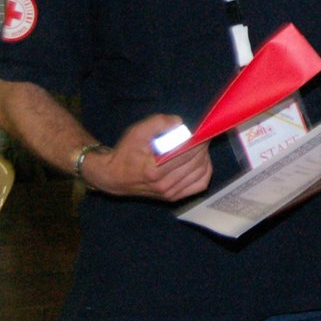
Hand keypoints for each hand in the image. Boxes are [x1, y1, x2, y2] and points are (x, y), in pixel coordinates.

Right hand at [88, 114, 212, 200]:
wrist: (114, 177)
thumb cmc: (126, 152)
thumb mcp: (137, 132)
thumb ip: (159, 123)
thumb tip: (181, 123)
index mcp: (154, 169)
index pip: (187, 152)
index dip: (199, 140)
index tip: (202, 131)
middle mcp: (164, 184)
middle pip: (196, 161)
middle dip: (203, 146)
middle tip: (202, 136)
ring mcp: (169, 193)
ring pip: (201, 172)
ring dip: (205, 157)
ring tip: (200, 147)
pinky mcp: (173, 197)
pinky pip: (200, 185)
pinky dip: (205, 171)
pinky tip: (201, 162)